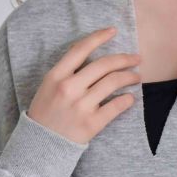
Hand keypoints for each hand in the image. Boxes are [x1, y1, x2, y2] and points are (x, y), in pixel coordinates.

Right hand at [27, 26, 140, 143]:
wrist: (40, 145)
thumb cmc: (46, 113)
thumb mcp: (48, 87)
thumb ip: (67, 72)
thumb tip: (95, 59)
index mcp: (56, 76)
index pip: (80, 49)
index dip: (99, 37)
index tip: (113, 31)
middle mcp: (69, 88)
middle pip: (103, 65)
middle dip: (124, 59)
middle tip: (136, 59)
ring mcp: (81, 106)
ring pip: (113, 82)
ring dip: (129, 77)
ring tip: (136, 77)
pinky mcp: (91, 124)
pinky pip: (116, 106)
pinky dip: (127, 100)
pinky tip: (130, 98)